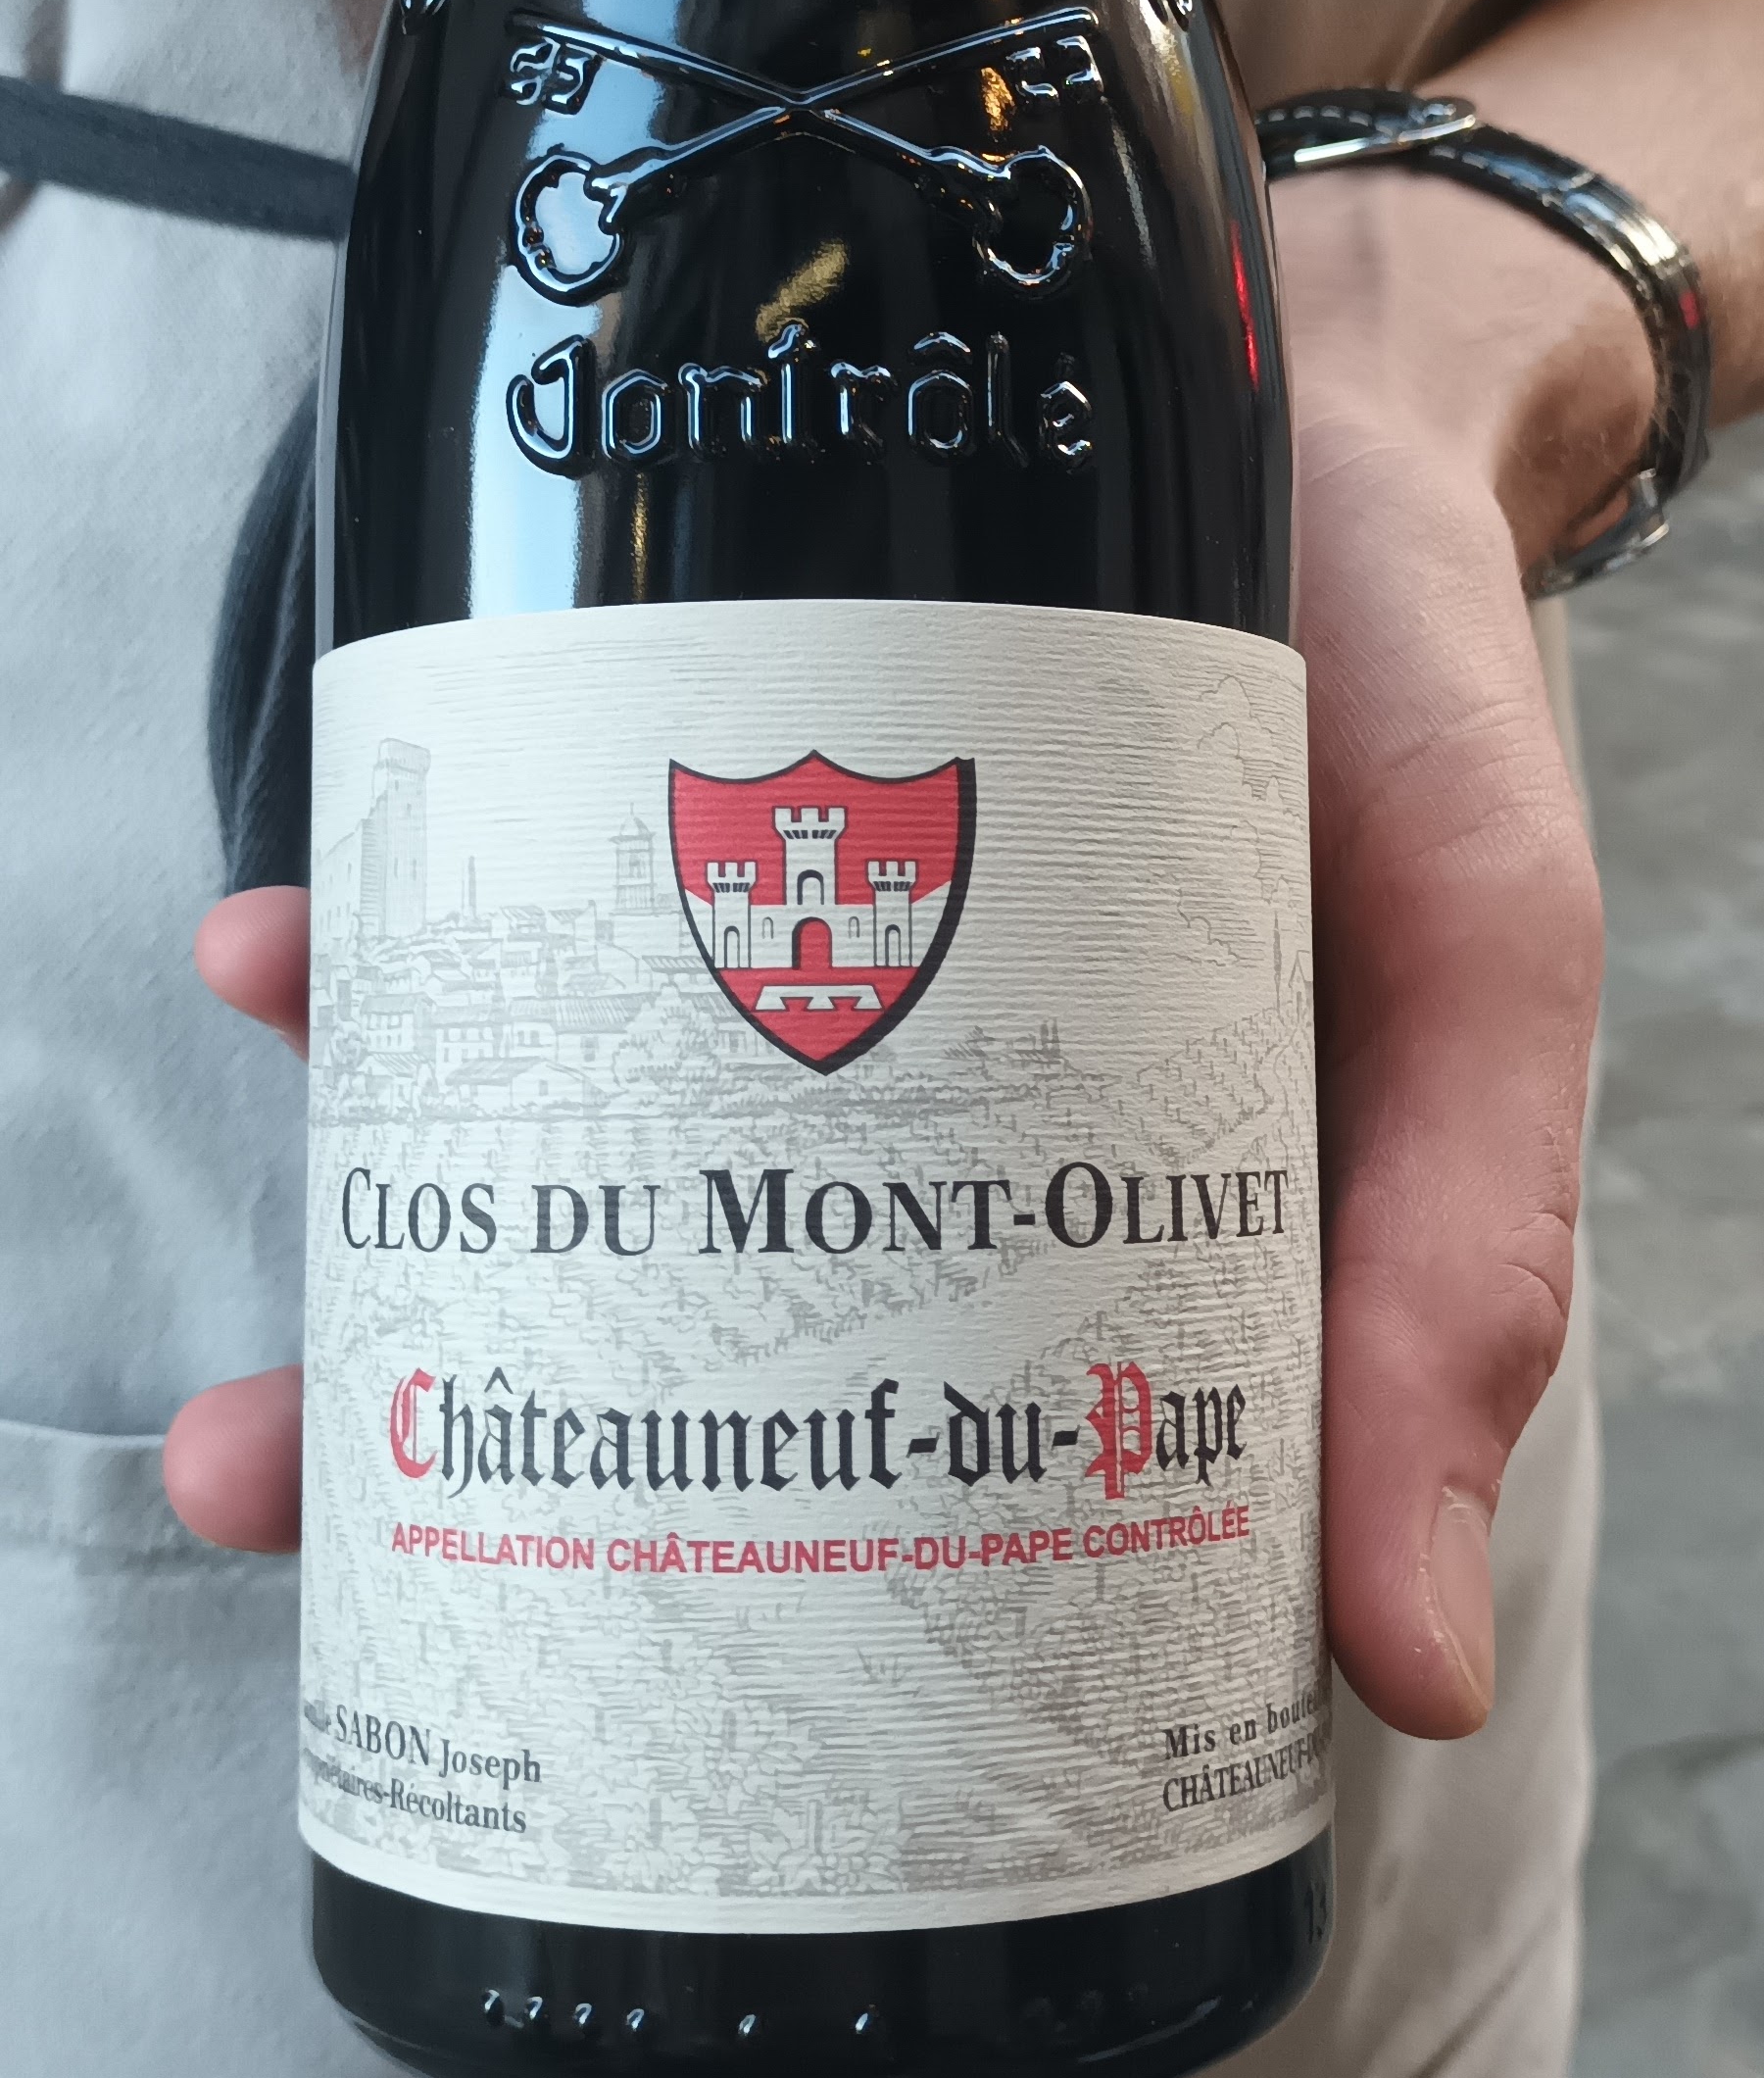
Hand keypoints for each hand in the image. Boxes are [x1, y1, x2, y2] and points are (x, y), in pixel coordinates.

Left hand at [160, 407, 1599, 1738]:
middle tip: (258, 1467)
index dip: (678, 1587)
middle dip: (429, 1398)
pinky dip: (392, 926)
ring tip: (259, 1129)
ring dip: (362, 1135)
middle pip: (632, 1313)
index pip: (851, 1471)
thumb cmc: (1421, 715)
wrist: (1350, 399)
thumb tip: (1411, 1678)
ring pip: (543, 1106)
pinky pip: (527, 884)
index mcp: (1056, 1252)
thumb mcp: (1480, 981)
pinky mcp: (713, 779)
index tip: (523, 1672)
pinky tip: (285, 939)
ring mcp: (783, 959)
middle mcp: (887, 1135)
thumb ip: (1456, 1279)